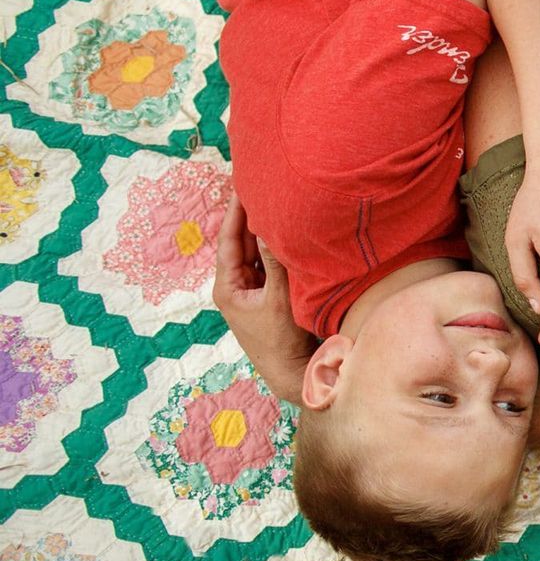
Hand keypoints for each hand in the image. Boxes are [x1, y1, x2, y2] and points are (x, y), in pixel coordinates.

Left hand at [212, 192, 313, 402]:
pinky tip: (289, 234)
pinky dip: (278, 250)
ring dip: (266, 233)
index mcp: (227, 287)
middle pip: (242, 244)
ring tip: (275, 204)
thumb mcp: (278, 300)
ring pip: (258, 254)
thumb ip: (275, 264)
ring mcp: (253, 292)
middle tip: (261, 189)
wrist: (292, 372)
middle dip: (251, 218)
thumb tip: (271, 229)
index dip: (235, 214)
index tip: (243, 189)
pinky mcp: (270, 297)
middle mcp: (237, 286)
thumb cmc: (280, 341)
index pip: (229, 240)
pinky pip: (271, 266)